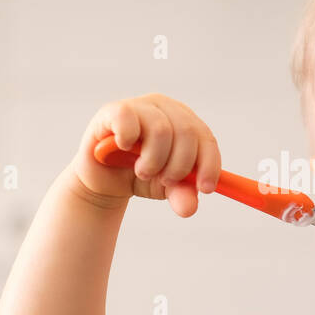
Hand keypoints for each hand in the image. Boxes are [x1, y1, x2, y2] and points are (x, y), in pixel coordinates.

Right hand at [70, 94, 221, 217]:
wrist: (105, 181)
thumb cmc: (141, 176)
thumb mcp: (166, 188)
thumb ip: (181, 194)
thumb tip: (189, 208)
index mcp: (185, 122)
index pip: (205, 138)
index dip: (209, 164)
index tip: (205, 188)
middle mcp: (165, 108)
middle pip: (186, 133)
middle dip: (178, 166)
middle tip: (164, 181)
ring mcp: (140, 106)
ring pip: (160, 130)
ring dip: (153, 161)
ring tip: (143, 172)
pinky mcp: (114, 111)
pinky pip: (128, 120)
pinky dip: (128, 140)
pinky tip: (124, 149)